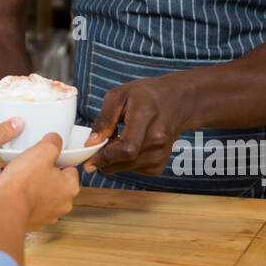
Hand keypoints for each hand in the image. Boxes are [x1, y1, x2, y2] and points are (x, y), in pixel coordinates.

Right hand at [0, 133, 79, 229]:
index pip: (69, 167)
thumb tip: (55, 140)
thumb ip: (53, 142)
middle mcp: (63, 204)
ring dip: (32, 185)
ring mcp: (48, 214)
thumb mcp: (42, 151)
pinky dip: (23, 196)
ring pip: (41, 192)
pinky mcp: (33, 221)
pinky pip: (30, 203)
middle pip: (55, 180)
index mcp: (70, 187)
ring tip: (19, 177)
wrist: (6, 209)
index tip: (44, 156)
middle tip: (30, 165)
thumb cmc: (23, 184)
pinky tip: (13, 189)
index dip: (56, 159)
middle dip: (43, 172)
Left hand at [82, 75, 197, 176]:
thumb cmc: (145, 95)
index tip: (88, 161)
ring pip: (126, 168)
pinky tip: (128, 145)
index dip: (105, 157)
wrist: (176, 101)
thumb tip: (90, 143)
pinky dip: (124, 162)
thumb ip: (104, 120)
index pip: (127, 147)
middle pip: (125, 160)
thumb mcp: (118, 96)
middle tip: (96, 146)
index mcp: (146, 115)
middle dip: (104, 158)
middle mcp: (158, 137)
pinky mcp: (160, 164)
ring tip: (116, 139)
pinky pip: (133, 169)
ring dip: (114, 159)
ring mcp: (161, 153)